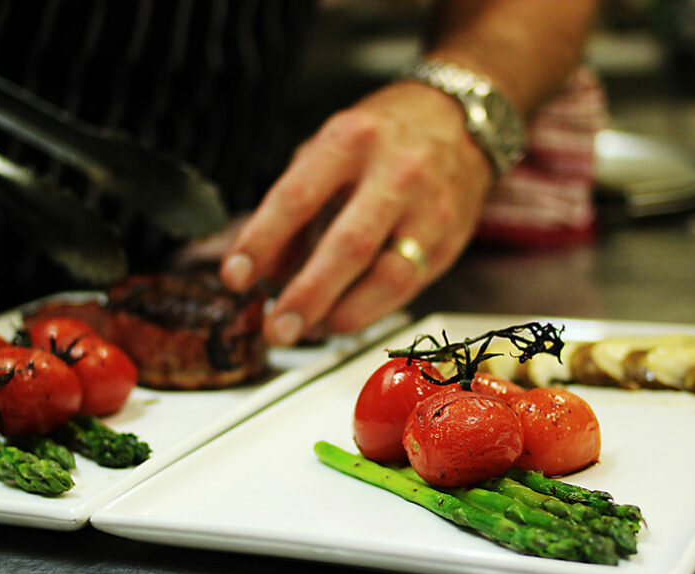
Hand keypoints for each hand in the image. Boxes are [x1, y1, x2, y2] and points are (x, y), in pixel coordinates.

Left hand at [220, 81, 491, 345]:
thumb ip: (293, 212)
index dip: (261, 241)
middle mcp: (395, 174)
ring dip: (342, 314)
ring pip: (388, 277)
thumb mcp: (326, 153)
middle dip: (308, 295)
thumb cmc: (382, 139)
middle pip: (349, 244)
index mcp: (351, 142)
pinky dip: (369, 311)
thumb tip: (263, 272)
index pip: (297, 197)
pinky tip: (342, 316)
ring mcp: (429, 211)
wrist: (460, 123)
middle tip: (277, 328)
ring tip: (310, 328)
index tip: (235, 277)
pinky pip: (407, 289)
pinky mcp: (448, 244)